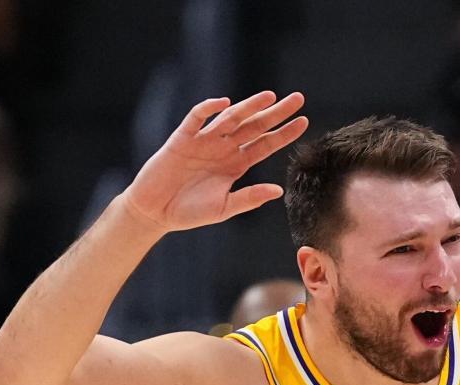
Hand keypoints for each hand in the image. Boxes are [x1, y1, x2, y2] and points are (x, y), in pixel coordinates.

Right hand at [122, 91, 308, 231]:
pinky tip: (224, 103)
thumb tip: (279, 191)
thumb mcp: (224, 208)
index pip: (265, 144)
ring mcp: (204, 141)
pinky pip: (196, 119)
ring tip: (269, 96)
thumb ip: (249, 198)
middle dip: (276, 112)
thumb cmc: (189, 212)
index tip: (304, 121)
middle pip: (254, 126)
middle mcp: (223, 148)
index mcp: (236, 164)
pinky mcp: (182, 139)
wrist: (155, 212)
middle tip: (298, 98)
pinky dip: (208, 110)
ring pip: (230, 118)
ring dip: (249, 106)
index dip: (284, 133)